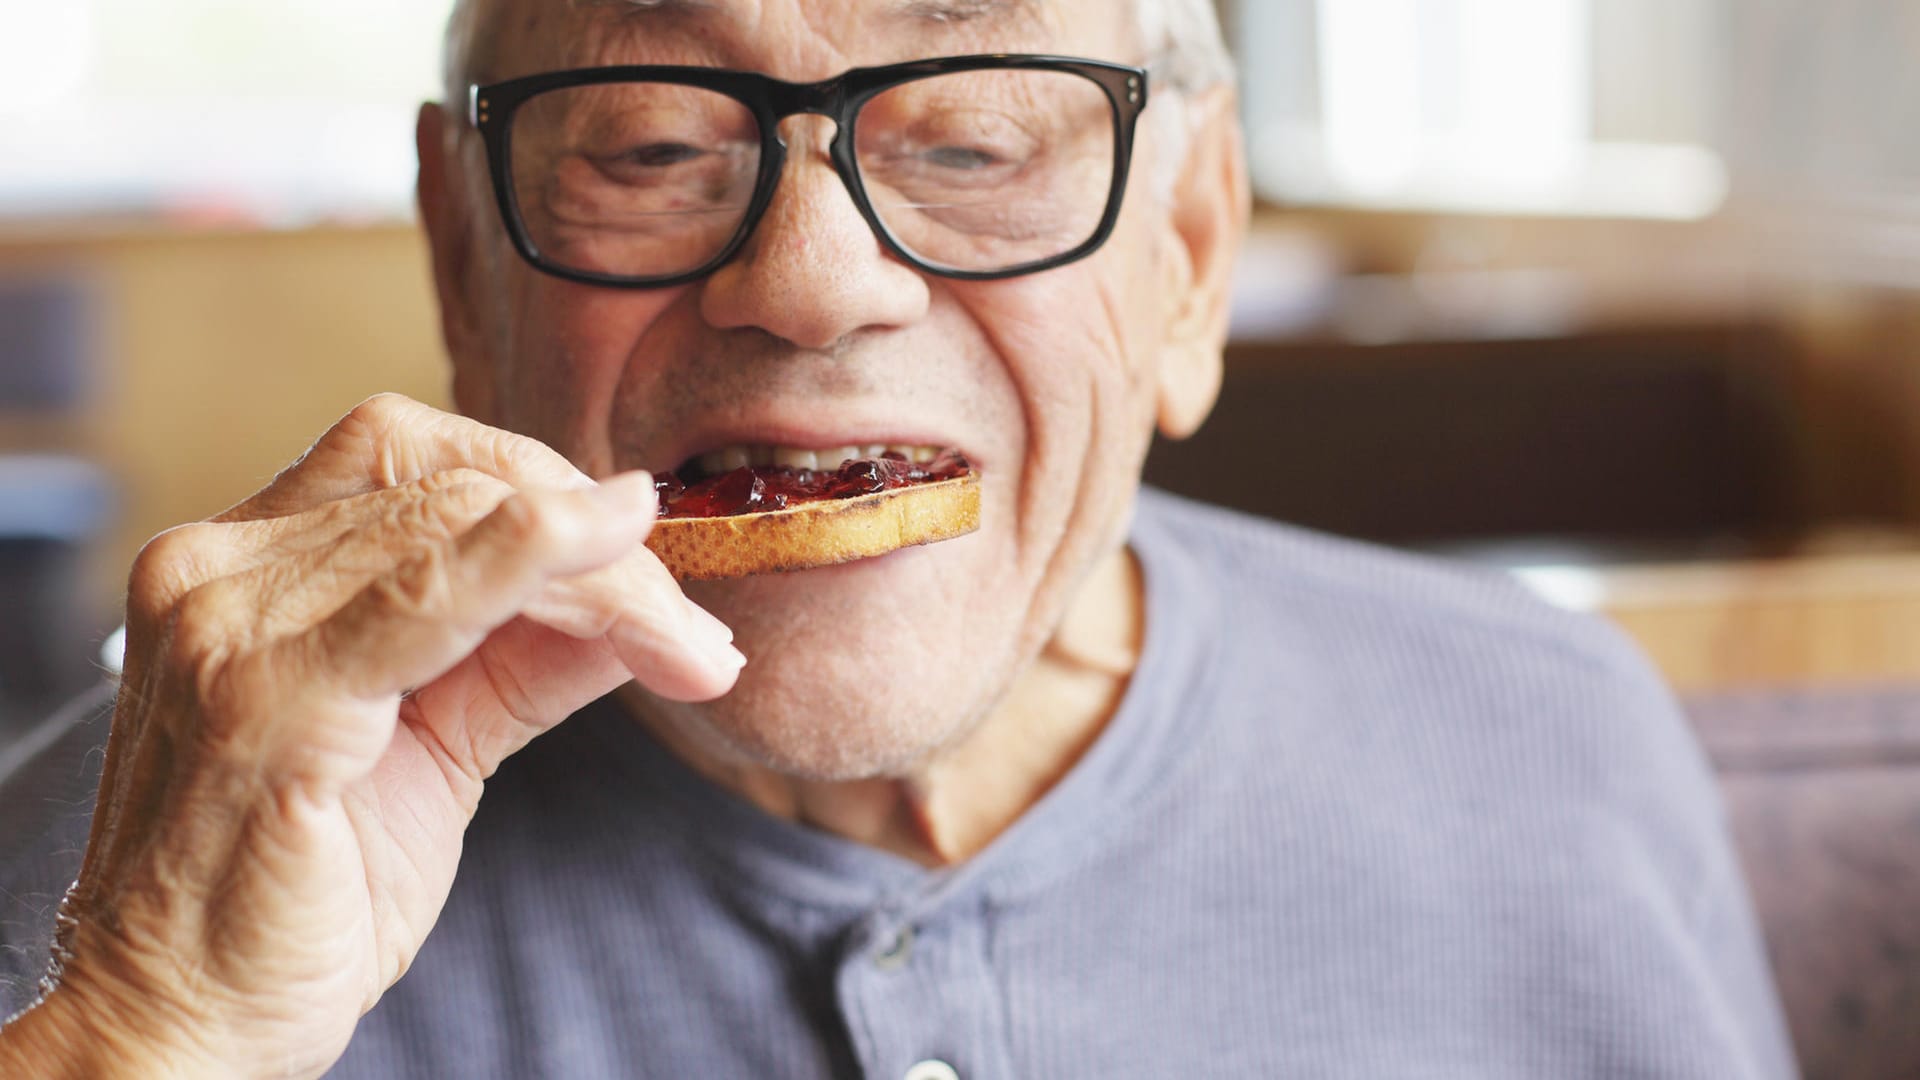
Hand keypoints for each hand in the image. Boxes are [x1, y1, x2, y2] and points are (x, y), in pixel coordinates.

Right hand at [0, 394, 742, 1077]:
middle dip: (601, 545)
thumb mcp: (435, 747)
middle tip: (693, 630)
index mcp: (243, 566)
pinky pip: (425, 599)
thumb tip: (639, 597)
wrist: (186, 1027)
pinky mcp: (263, 704)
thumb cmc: (297, 894)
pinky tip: (615, 568)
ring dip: (609, 580)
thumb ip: (525, 656)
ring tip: (691, 647)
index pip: (412, 455)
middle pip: (453, 485)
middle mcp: (217, 572)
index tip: (646, 550)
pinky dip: (534, 565)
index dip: (545, 486)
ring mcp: (227, 629)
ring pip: (464, 528)